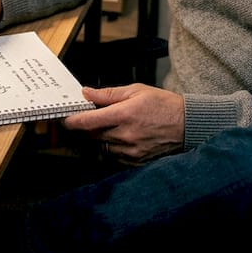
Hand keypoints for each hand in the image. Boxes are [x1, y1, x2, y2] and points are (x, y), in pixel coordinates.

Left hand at [61, 84, 184, 162]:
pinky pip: (113, 155)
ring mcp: (129, 151)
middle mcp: (124, 136)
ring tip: (112, 125)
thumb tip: (86, 93)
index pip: (86, 122)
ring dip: (99, 136)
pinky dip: (112, 146)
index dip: (71, 121)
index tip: (64, 118)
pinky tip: (121, 136)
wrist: (187, 126)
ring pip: (101, 145)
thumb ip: (108, 94)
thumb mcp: (136, 91)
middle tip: (88, 117)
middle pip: (91, 135)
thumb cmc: (163, 105)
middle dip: (86, 126)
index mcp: (123, 115)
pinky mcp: (135, 161)